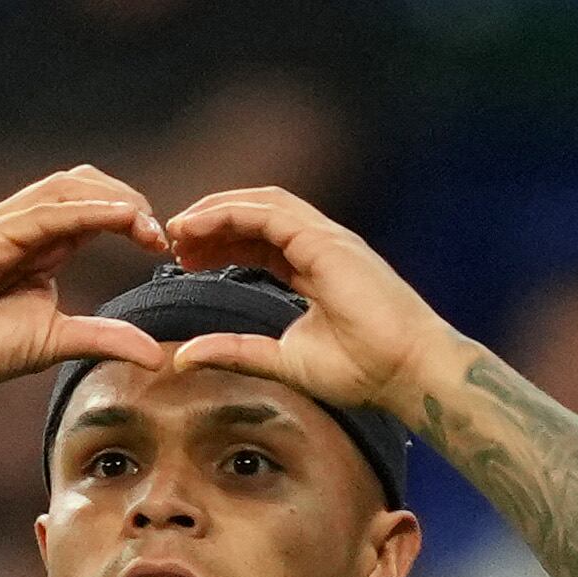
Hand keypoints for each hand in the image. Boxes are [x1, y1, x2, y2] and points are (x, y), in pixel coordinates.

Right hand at [0, 165, 170, 396]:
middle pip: (83, 185)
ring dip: (112, 200)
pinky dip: (84, 212)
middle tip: (160, 234)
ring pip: (66, 189)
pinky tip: (118, 218)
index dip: (132, 218)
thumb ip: (103, 339)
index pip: (93, 209)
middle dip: (128, 200)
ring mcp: (1, 226)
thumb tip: (155, 354)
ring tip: (146, 223)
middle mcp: (22, 226)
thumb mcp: (54, 343)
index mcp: (39, 245)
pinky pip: (42, 214)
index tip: (163, 246)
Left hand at [165, 186, 456, 425]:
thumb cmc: (361, 370)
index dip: (220, 244)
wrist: (405, 371)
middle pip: (256, 216)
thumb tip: (185, 356)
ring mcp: (326, 238)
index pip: (259, 242)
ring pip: (261, 204)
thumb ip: (236, 351)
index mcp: (314, 268)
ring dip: (216, 210)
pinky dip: (230, 214)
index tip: (185, 258)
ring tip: (179, 227)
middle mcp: (320, 245)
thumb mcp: (283, 360)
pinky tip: (198, 227)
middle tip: (172, 238)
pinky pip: (269, 214)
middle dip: (212, 222)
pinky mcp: (326, 241)